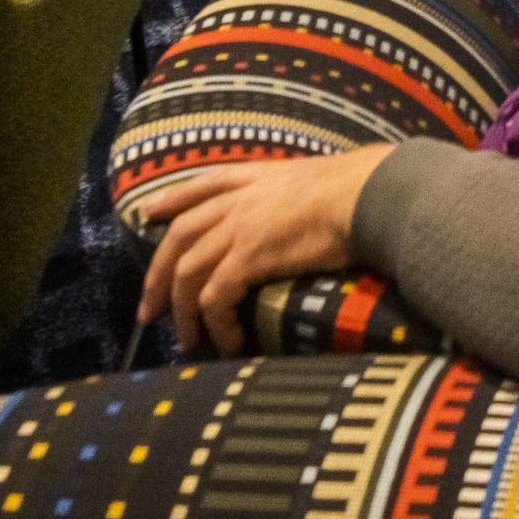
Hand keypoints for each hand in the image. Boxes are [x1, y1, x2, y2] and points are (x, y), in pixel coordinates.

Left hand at [137, 147, 385, 356]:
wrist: (370, 195)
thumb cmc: (359, 188)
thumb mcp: (316, 177)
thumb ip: (296, 193)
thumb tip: (304, 211)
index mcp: (256, 177)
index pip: (202, 185)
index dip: (172, 199)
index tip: (150, 213)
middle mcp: (239, 201)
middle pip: (179, 236)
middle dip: (157, 275)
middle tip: (148, 310)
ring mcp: (239, 229)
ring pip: (188, 273)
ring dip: (181, 312)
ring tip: (187, 340)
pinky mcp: (248, 259)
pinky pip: (215, 298)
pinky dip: (215, 324)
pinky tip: (227, 342)